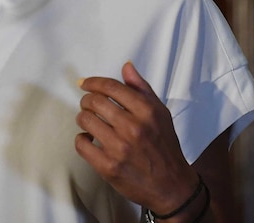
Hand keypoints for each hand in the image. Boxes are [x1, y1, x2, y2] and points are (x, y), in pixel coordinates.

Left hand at [75, 61, 199, 213]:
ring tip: (89, 121)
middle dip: (86, 100)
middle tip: (87, 104)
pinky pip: (81, 144)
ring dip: (83, 118)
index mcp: (147, 111)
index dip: (93, 82)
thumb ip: (142, 88)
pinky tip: (89, 139)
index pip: (111, 87)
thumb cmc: (165, 147)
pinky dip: (81, 139)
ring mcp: (120, 148)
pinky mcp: (109, 167)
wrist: (172, 186)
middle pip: (95, 101)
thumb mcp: (161, 113)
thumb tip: (127, 66)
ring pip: (85, 120)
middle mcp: (133, 127)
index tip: (85, 83)